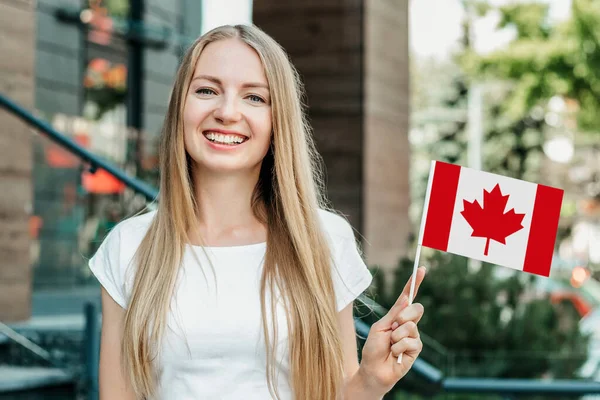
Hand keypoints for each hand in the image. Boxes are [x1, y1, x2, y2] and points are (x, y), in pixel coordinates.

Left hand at [357, 266, 425, 395]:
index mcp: (397, 315)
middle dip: (404, 316)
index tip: (421, 269)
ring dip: (396, 336)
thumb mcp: (380, 327)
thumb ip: (394, 314)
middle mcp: (408, 324)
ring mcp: (413, 336)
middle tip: (393, 328)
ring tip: (390, 346)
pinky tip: (395, 354)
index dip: (415, 283)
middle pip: (416, 309)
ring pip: (412, 326)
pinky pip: (411, 342)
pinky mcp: (416, 350)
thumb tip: (407, 299)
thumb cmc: (373, 349)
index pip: (408, 297)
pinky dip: (399, 347)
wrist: (373, 370)